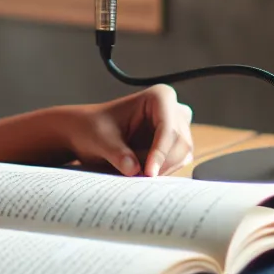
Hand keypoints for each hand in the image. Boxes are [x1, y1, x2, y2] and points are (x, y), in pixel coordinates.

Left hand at [64, 85, 193, 177]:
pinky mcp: (176, 144)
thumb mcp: (101, 140)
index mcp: (160, 96)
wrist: (91, 133)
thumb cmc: (94, 128)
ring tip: (134, 171)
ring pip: (182, 155)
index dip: (160, 153)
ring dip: (161, 168)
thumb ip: (118, 154)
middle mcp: (174, 109)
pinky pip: (178, 163)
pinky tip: (142, 172)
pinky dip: (162, 171)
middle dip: (160, 163)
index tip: (148, 173)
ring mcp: (178, 127)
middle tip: (138, 177)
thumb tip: (133, 169)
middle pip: (180, 143)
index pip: (167, 128)